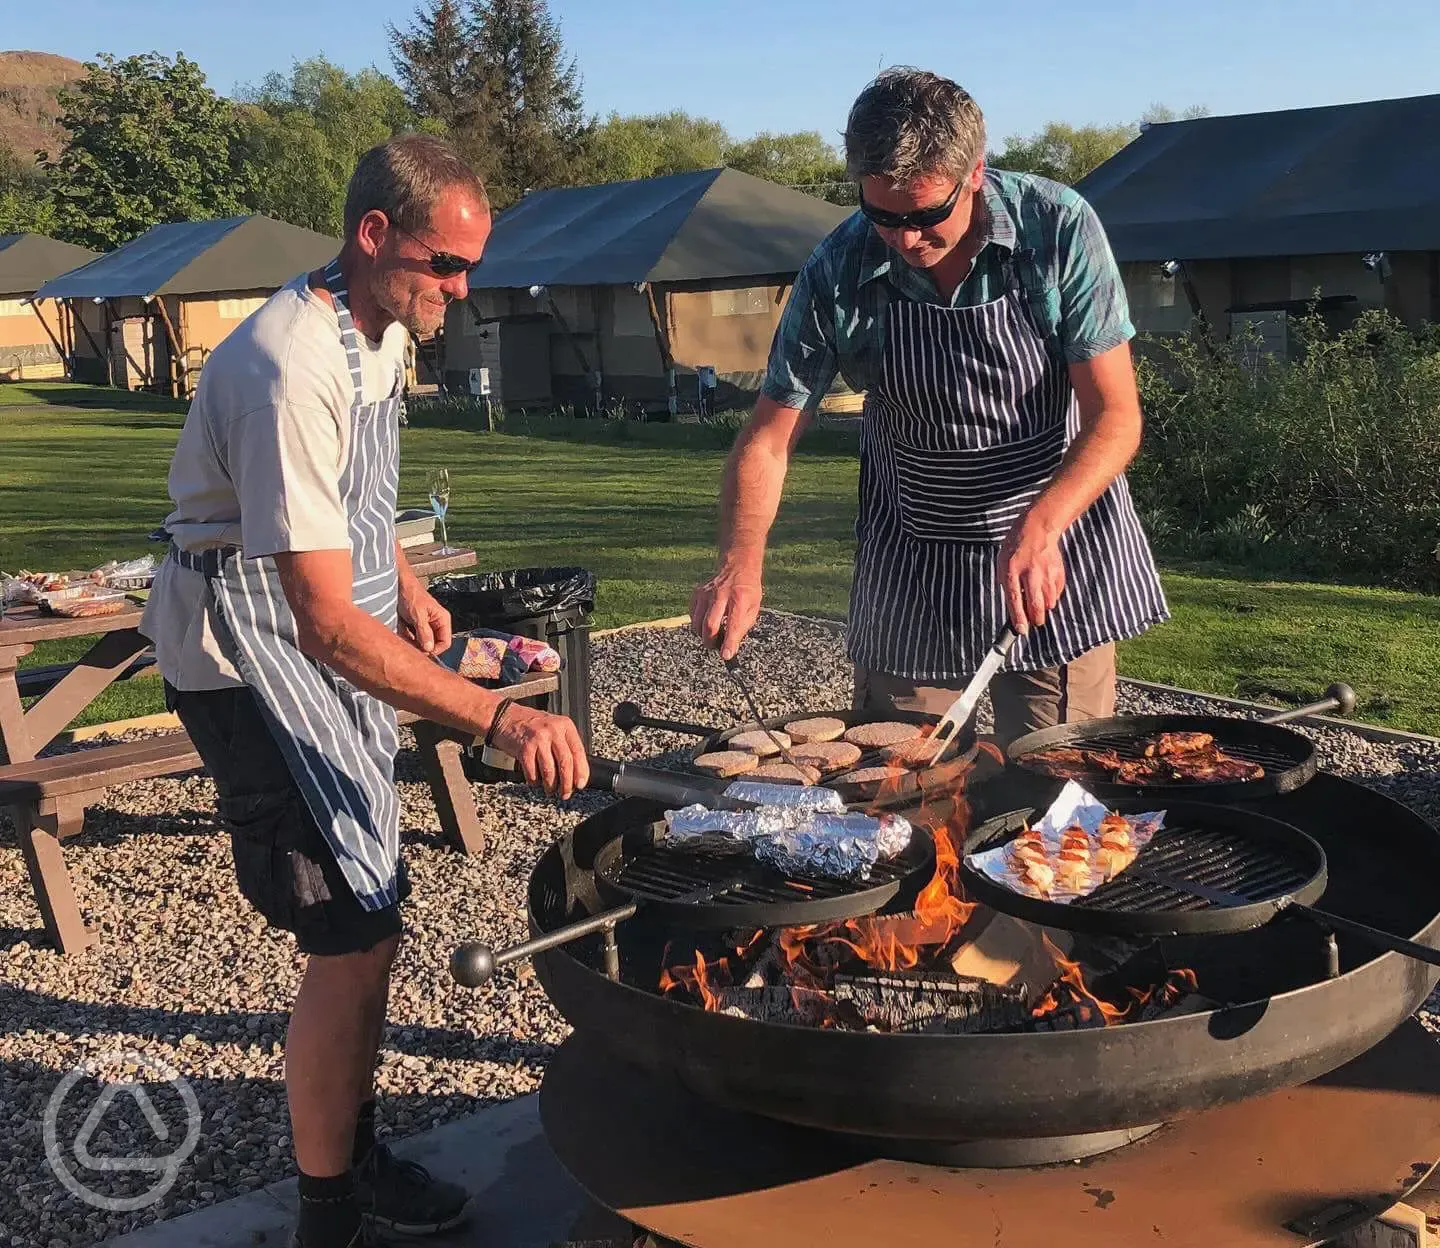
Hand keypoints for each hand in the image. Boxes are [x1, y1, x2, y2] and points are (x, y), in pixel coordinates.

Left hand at [398, 582, 451, 654]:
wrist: (399, 585)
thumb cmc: (411, 595)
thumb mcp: (418, 614)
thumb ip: (424, 632)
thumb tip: (429, 649)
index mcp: (442, 620)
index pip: (445, 642)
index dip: (435, 650)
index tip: (422, 652)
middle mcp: (436, 624)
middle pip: (433, 644)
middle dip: (421, 646)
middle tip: (409, 644)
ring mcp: (426, 626)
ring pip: (422, 642)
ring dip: (412, 642)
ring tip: (403, 633)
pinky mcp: (416, 626)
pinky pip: (413, 638)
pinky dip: (406, 637)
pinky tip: (400, 629)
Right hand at [490, 702, 589, 798]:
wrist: (504, 716)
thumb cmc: (529, 724)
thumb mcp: (553, 727)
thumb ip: (565, 744)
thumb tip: (575, 771)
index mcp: (565, 725)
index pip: (578, 751)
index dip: (581, 771)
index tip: (581, 784)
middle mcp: (553, 731)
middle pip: (565, 763)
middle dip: (567, 783)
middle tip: (566, 793)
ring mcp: (538, 739)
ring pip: (550, 770)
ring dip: (551, 785)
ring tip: (550, 790)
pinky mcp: (524, 749)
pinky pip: (533, 772)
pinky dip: (535, 781)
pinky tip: (535, 781)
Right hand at [690, 562, 762, 659]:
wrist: (737, 566)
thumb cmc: (747, 591)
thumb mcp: (753, 609)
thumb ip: (742, 628)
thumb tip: (730, 649)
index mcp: (740, 599)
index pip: (733, 625)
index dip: (729, 642)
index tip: (726, 655)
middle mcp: (721, 595)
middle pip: (710, 624)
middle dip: (710, 642)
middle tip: (716, 647)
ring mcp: (706, 593)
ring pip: (698, 622)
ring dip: (703, 635)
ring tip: (712, 635)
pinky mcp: (697, 593)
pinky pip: (692, 615)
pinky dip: (698, 624)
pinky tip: (707, 622)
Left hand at [999, 513, 1065, 633]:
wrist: (1038, 528)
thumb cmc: (1016, 546)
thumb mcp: (1002, 562)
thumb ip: (1006, 583)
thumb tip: (1013, 604)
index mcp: (1012, 571)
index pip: (1015, 599)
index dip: (1018, 618)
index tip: (1021, 630)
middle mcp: (1030, 573)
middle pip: (1035, 605)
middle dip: (1035, 619)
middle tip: (1033, 622)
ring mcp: (1046, 573)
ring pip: (1048, 602)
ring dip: (1043, 608)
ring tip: (1038, 602)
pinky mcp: (1058, 572)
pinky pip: (1056, 593)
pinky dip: (1051, 596)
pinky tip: (1045, 589)